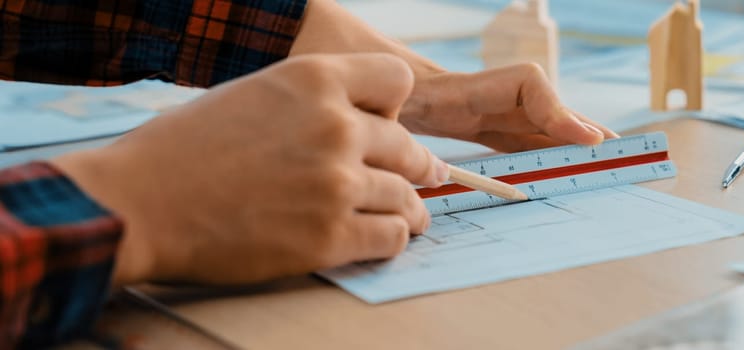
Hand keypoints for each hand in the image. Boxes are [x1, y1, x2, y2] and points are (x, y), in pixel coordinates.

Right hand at [51, 54, 449, 285]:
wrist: (140, 204)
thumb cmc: (184, 149)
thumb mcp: (254, 95)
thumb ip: (310, 104)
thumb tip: (357, 124)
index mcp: (314, 80)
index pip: (397, 81)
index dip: (395, 105)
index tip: (389, 125)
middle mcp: (336, 127)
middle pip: (408, 146)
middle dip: (416, 164)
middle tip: (427, 175)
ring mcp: (336, 183)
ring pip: (405, 196)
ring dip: (409, 208)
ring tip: (413, 214)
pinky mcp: (329, 237)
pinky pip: (390, 237)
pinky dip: (391, 239)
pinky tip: (384, 237)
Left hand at [289, 0, 616, 151]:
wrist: (309, 45)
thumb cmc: (332, 60)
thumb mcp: (361, 88)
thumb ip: (385, 111)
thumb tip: (396, 144)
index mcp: (450, 89)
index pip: (523, 87)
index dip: (555, 109)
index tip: (580, 136)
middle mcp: (464, 96)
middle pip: (534, 107)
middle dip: (571, 127)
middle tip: (607, 152)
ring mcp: (461, 104)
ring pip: (522, 120)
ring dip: (555, 139)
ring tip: (592, 157)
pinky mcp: (450, 117)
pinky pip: (500, 132)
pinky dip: (527, 146)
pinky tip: (544, 163)